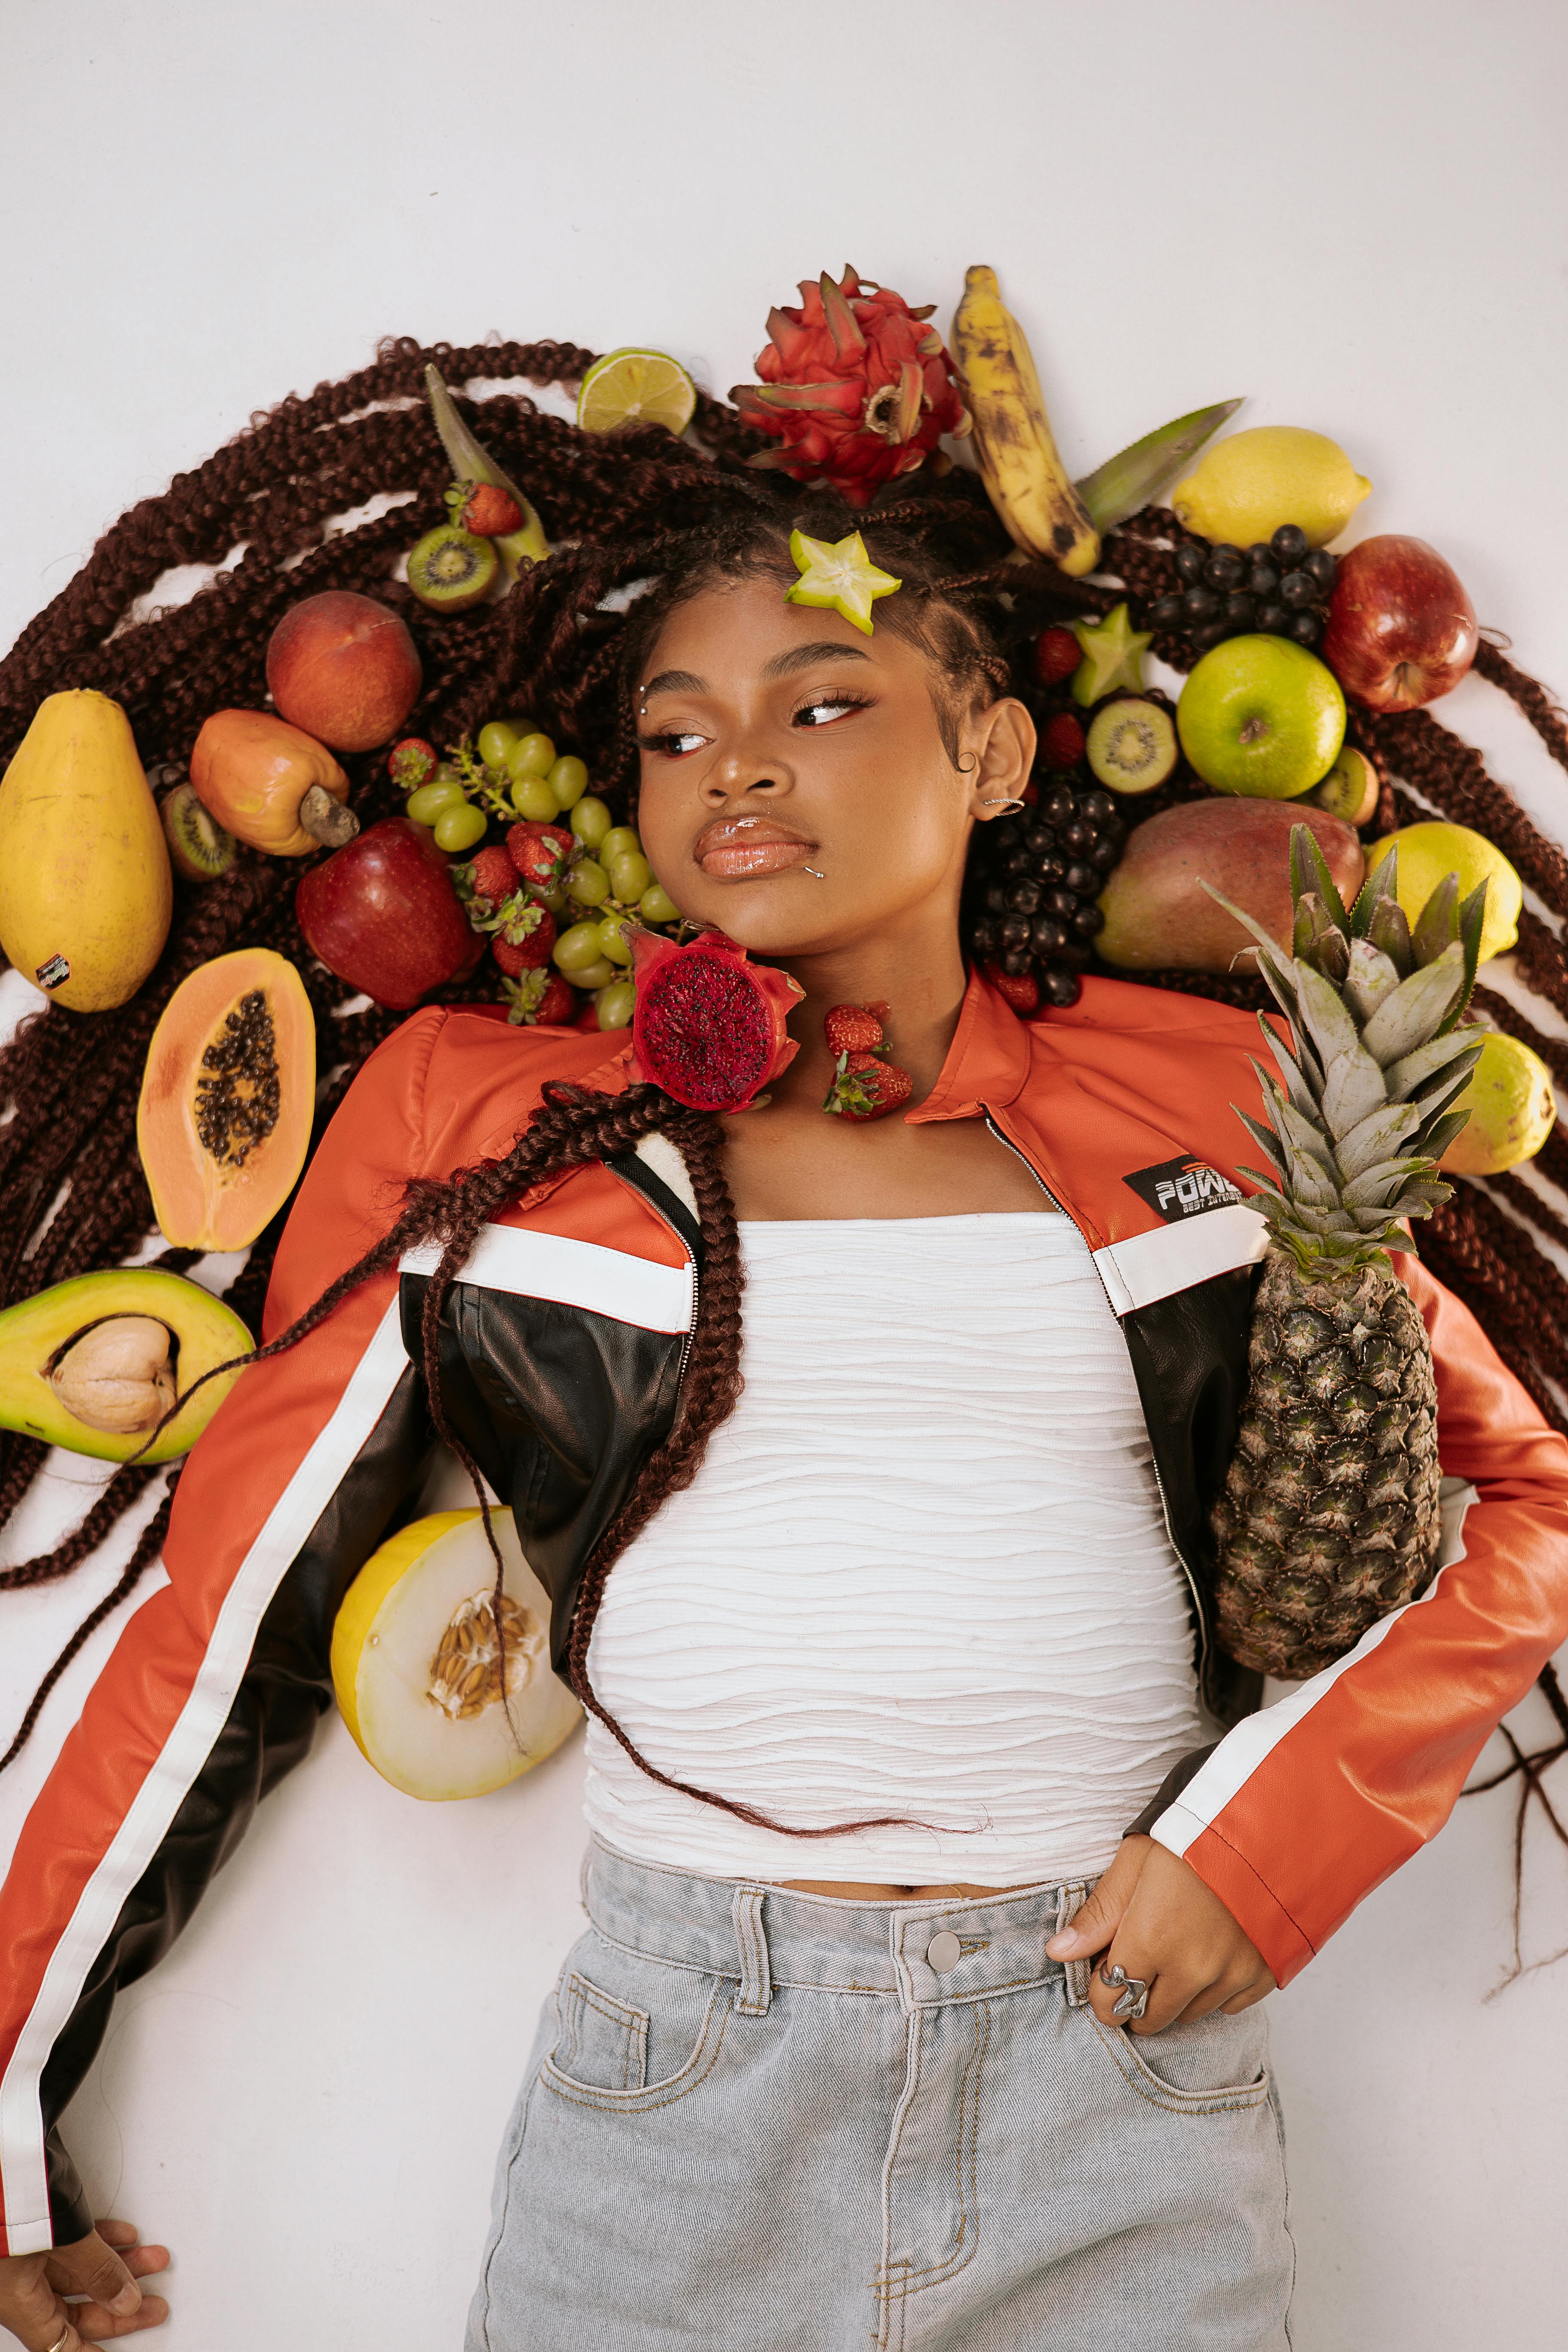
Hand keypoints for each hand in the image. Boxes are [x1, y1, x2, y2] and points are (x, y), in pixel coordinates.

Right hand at [0, 2220, 168, 2348]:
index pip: (55, 2343)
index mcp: (13, 2298)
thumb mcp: (63, 2237)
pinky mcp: (30, 2220)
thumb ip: (97, 2271)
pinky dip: (99, 2241)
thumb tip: (125, 2300)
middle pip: (69, 2308)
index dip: (87, 2350)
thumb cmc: (11, 2190)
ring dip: (117, 2265)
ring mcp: (21, 2249)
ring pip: (74, 2270)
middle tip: (153, 2305)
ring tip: (153, 2261)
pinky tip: (125, 2235)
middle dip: (117, 2304)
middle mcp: (13, 2280)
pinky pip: (68, 2243)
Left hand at [1045, 1834, 1275, 2035]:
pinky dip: (1216, 1990)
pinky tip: (1211, 1956)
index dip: (1099, 1996)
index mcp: (1152, 1940)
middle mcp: (1193, 1969)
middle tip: (1135, 1969)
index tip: (1101, 1979)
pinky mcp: (1265, 1974)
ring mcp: (1233, 1975)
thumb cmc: (1194, 1833)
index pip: (1110, 2001)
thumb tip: (1057, 1952)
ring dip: (1175, 1995)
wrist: (1268, 1823)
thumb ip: (1099, 1913)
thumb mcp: (1135, 1861)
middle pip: (1150, 2017)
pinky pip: (1231, 2006)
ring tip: (1174, 1954)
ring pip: (1190, 2014)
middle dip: (1134, 2000)